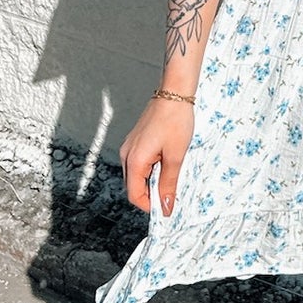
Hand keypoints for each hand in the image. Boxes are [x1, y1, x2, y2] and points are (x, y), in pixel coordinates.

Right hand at [118, 96, 194, 216]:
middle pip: (134, 187)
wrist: (174, 93)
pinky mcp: (136, 142)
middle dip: (152, 194)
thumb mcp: (176, 156)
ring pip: (137, 176)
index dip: (151, 206)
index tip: (168, 208)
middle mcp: (127, 155)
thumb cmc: (175, 121)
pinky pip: (140, 164)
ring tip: (172, 173)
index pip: (135, 195)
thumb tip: (166, 207)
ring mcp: (130, 147)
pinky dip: (152, 169)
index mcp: (135, 160)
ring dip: (153, 181)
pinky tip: (167, 162)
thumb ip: (169, 184)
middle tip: (173, 192)